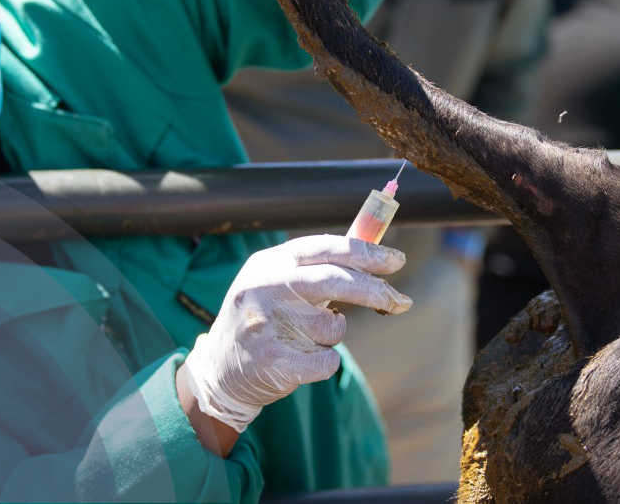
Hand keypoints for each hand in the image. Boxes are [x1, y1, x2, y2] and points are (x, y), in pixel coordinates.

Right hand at [181, 235, 408, 436]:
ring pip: (333, 328)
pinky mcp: (272, 361)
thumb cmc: (263, 321)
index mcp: (270, 263)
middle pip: (335, 281)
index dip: (366, 253)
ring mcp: (266, 324)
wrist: (217, 373)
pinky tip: (300, 361)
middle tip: (401, 302)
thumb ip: (319, 267)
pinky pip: (326, 362)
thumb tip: (376, 252)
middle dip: (375, 291)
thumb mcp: (278, 283)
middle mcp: (265, 288)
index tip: (397, 260)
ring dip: (332, 336)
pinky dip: (324, 364)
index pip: (326, 248)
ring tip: (303, 339)